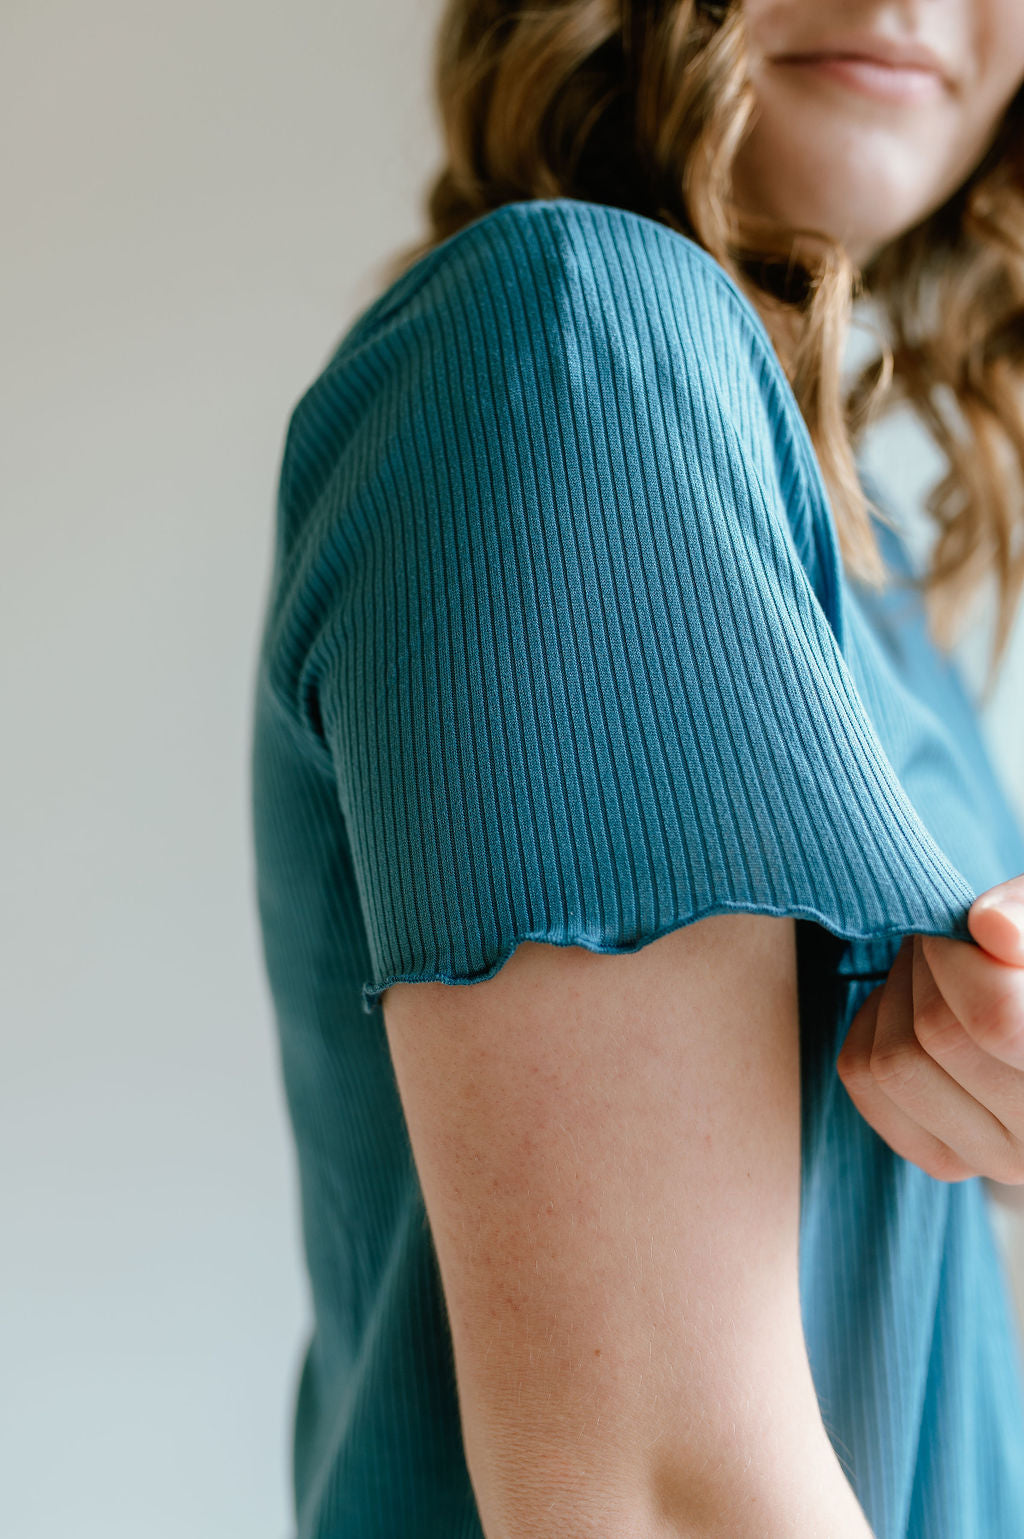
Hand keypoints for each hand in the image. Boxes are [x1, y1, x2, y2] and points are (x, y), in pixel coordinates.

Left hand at [836, 877, 1023, 1187]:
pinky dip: (872, 1022)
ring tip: (936, 967)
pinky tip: (913, 1006)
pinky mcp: (945, 1158)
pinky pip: (862, 1077)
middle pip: (937, 1034)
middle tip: (948, 936)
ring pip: (893, 1061)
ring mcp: (993, 1159)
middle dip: (930, 963)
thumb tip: (990, 928)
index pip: (995, 1022)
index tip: (969, 922)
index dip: (960, 958)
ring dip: (899, 991)